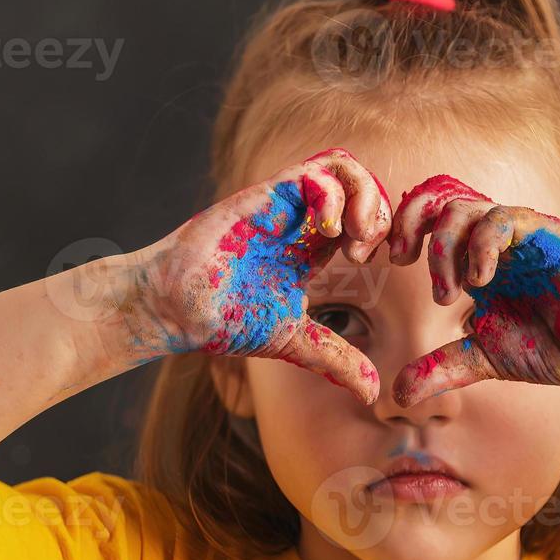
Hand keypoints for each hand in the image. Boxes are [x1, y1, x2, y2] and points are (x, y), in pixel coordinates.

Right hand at [127, 147, 391, 403]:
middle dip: (380, 211)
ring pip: (342, 167)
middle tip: (368, 249)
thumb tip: (374, 393)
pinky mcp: (265, 196)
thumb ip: (336, 360)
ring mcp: (285, 205)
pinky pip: (315, 171)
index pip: (365, 216)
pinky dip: (335, 194)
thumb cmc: (225, 320)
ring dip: (363, 195)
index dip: (383, 231)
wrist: (176, 309)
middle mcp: (302, 220)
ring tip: (355, 236)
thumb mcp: (295, 341)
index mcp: (312, 248)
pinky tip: (328, 230)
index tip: (377, 261)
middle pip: (361, 184)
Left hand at [386, 174, 559, 404]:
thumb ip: (443, 368)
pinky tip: (478, 282)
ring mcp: (523, 233)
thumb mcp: (485, 359)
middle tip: (399, 260)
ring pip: (467, 208)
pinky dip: (481, 246)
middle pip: (439, 199)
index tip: (382, 263)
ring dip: (444, 247)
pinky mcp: (549, 235)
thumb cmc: (555, 349)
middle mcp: (495, 239)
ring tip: (449, 294)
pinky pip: (504, 221)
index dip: (399, 230)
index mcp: (476, 258)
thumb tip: (397, 395)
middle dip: (410, 223)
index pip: (427, 220)